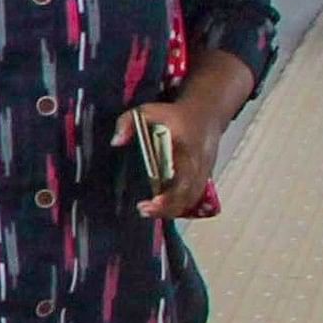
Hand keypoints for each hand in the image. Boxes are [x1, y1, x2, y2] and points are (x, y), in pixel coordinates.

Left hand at [118, 98, 225, 219]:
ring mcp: (203, 174)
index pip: (182, 178)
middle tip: (144, 210)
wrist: (206, 115)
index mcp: (186, 150)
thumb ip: (128, 123)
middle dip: (167, 208)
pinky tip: (162, 207)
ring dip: (172, 210)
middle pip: (188, 195)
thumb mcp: (148, 111)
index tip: (153, 202)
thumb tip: (116, 142)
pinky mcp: (204, 178)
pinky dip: (179, 205)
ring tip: (149, 211)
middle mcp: (198, 166)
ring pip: (192, 200)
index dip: (170, 194)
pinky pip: (194, 197)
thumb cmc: (175, 115)